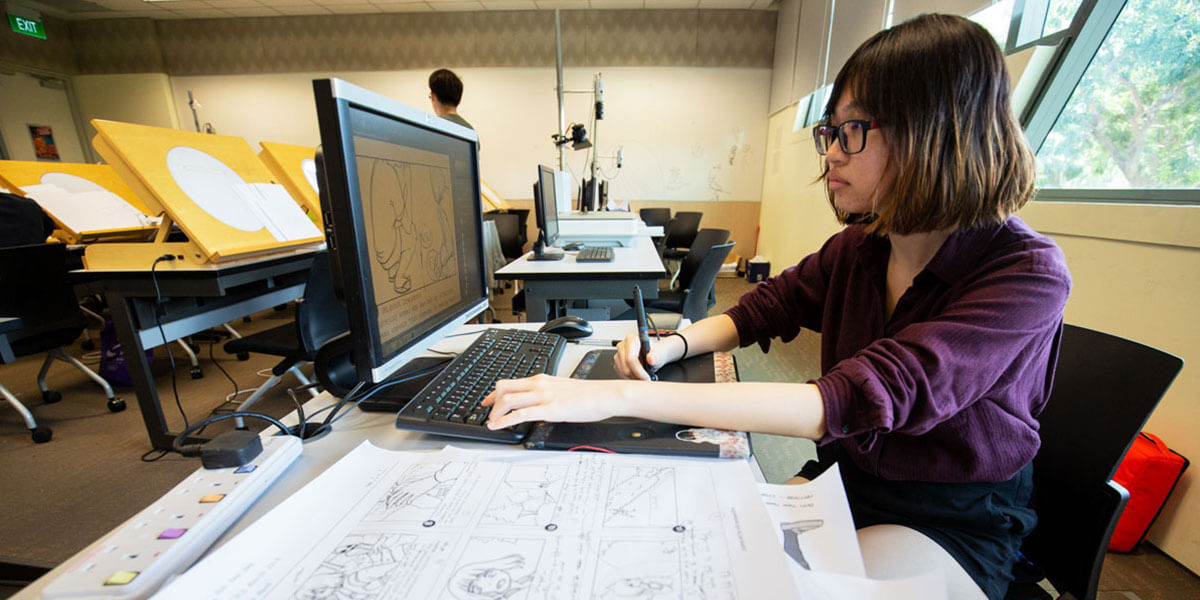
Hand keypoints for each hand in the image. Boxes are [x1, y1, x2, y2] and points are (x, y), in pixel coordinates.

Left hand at [482, 374, 632, 429]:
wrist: (605, 395)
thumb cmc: (589, 394)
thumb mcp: (563, 390)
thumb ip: (548, 394)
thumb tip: (539, 403)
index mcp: (542, 379)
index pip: (511, 382)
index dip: (495, 392)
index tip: (488, 401)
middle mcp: (539, 385)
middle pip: (504, 387)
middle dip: (491, 401)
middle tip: (486, 412)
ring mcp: (544, 396)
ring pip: (508, 399)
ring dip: (495, 412)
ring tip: (491, 422)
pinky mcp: (550, 409)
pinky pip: (521, 414)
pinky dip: (504, 421)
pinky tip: (498, 426)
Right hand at [614, 333, 683, 380]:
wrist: (654, 355)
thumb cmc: (656, 353)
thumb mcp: (660, 353)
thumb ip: (656, 356)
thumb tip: (651, 358)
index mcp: (631, 339)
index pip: (631, 358)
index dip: (639, 371)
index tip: (647, 378)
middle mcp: (622, 346)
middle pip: (626, 367)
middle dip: (637, 376)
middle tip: (647, 379)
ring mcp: (618, 355)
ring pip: (623, 373)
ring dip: (634, 378)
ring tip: (644, 377)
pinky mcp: (617, 363)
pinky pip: (622, 375)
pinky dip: (631, 378)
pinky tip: (639, 376)